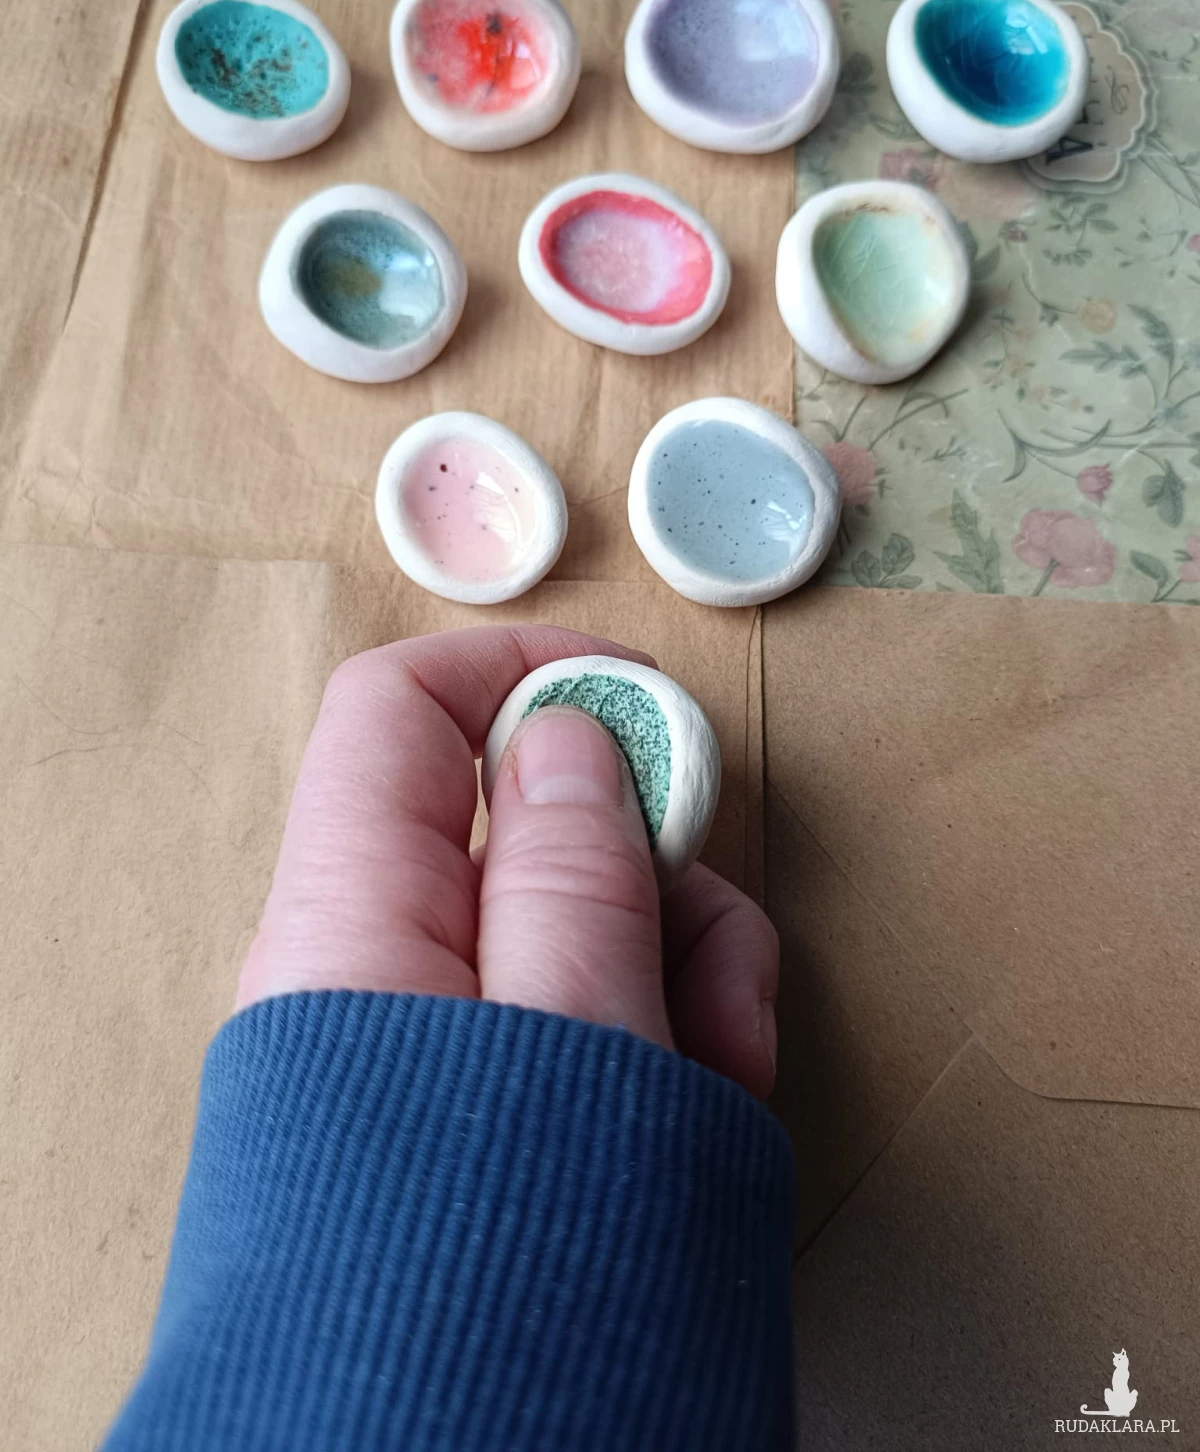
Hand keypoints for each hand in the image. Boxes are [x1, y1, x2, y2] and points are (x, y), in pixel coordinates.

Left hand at [237, 626, 778, 1098]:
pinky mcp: (464, 1101)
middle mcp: (369, 963)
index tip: (643, 696)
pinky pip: (559, 1016)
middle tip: (721, 956)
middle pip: (516, 823)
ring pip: (560, 918)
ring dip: (671, 963)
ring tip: (731, 1066)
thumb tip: (559, 734)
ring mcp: (419, 1035)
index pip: (396, 708)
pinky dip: (647, 1037)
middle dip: (646, 865)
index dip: (519, 668)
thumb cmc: (518, 1257)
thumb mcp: (583, 1038)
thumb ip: (574, 870)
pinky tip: (705, 1100)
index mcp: (354, 918)